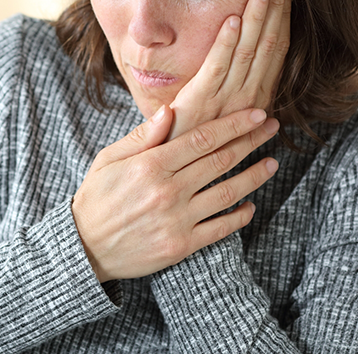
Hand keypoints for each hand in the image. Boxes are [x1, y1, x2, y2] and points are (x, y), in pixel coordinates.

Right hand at [72, 105, 278, 282]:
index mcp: (150, 164)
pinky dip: (239, 216)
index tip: (256, 113)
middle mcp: (168, 190)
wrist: (85, 247)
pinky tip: (251, 206)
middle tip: (272, 128)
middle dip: (251, 141)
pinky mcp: (181, 246)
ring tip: (272, 163)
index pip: (202, 138)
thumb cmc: (97, 196)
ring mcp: (177, 219)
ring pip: (226, 193)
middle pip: (220, 160)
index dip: (233, 124)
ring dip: (254, 176)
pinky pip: (219, 229)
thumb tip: (170, 110)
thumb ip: (142, 135)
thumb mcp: (110, 158)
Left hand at [168, 0, 290, 139]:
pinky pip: (217, 66)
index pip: (276, 48)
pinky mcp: (200, 100)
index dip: (282, 16)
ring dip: (257, 16)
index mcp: (258, 95)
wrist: (178, 168)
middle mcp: (249, 95)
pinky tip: (232, 18)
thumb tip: (265, 103)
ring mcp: (226, 98)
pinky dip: (225, 42)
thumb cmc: (200, 137)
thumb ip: (243, 99)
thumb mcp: (229, 115)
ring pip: (248, 50)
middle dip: (275, 5)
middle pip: (268, 43)